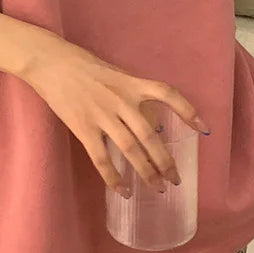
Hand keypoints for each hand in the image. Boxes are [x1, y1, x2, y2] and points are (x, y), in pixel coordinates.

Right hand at [19, 31, 210, 197]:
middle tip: (176, 179)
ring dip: (146, 172)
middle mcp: (120, 100)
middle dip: (165, 160)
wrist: (50, 62)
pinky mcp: (83, 127)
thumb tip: (144, 118)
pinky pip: (101, 157)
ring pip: (130, 149)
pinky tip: (123, 190)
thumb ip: (130, 92)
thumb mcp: (114, 72)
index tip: (203, 128)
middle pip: (149, 135)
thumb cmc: (82, 64)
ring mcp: (101, 115)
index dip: (187, 110)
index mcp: (131, 83)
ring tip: (158, 188)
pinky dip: (113, 177)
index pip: (167, 94)